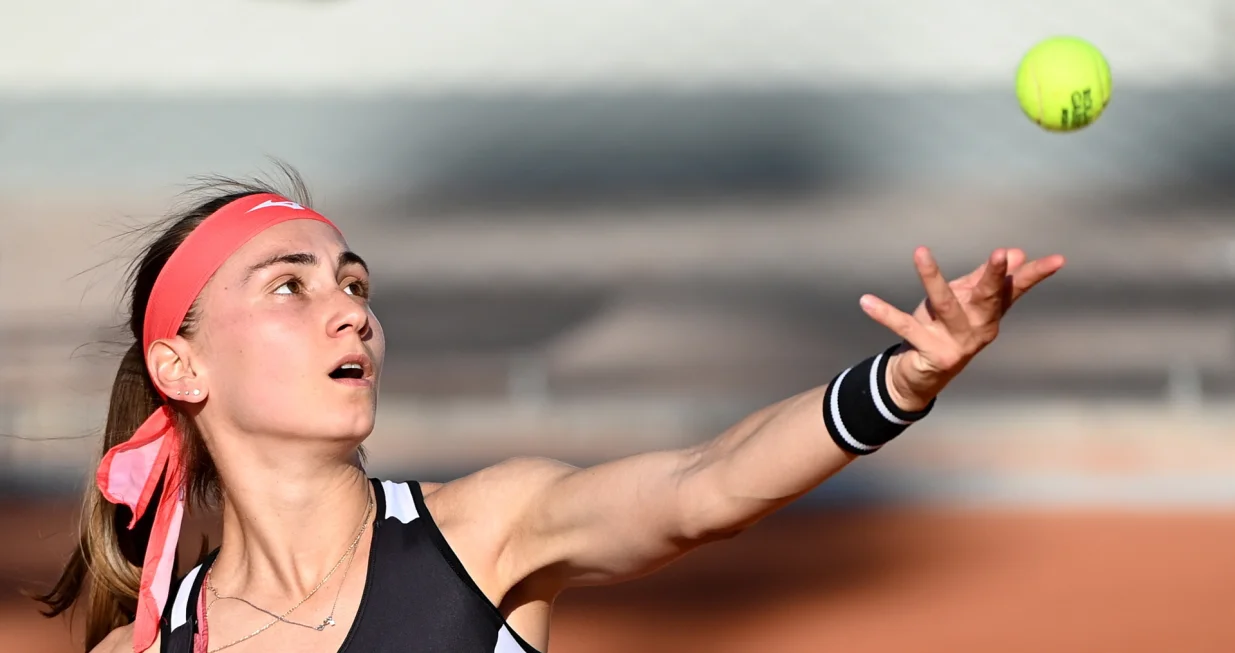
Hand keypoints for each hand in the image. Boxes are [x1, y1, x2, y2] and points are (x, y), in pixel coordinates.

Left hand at [859, 247, 1065, 410]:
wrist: (920, 376)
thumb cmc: (944, 330)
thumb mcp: (965, 302)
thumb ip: (986, 280)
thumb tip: (1017, 253)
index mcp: (989, 314)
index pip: (1015, 290)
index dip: (1034, 275)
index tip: (1059, 259)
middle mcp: (978, 329)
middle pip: (987, 298)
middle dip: (993, 276)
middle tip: (1001, 253)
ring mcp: (955, 343)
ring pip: (944, 305)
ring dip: (931, 278)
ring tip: (919, 251)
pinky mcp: (930, 353)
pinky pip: (904, 327)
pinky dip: (884, 314)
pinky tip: (866, 300)